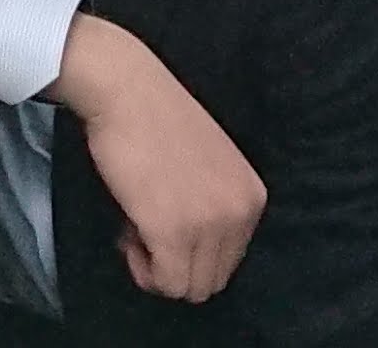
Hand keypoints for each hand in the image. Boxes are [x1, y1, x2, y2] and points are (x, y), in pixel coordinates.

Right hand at [56, 14, 265, 302]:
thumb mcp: (212, 162)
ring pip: (189, 288)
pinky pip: (165, 283)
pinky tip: (128, 232)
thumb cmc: (157, 117)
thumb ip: (214, 201)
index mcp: (252, 198)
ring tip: (136, 226)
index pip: (229, 259)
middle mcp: (239, 215)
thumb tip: (195, 246)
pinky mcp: (172, 232)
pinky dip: (142, 269)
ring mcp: (208, 225)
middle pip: (212, 280)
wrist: (125, 89)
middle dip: (175, 263)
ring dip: (157, 268)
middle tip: (145, 226)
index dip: (190, 249)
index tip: (162, 219)